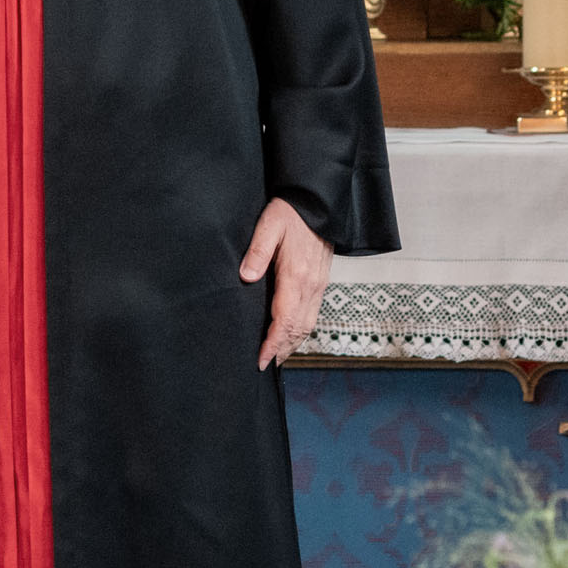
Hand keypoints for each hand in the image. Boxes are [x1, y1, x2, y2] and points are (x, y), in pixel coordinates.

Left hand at [239, 200, 330, 371]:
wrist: (320, 202)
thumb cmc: (291, 212)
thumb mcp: (269, 225)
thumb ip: (257, 251)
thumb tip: (246, 276)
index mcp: (296, 275)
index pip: (284, 320)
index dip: (273, 343)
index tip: (261, 360)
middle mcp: (311, 285)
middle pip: (298, 328)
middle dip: (282, 350)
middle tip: (266, 365)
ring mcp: (319, 284)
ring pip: (308, 324)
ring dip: (293, 343)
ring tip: (278, 356)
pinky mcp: (322, 281)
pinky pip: (313, 313)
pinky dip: (302, 330)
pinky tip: (292, 334)